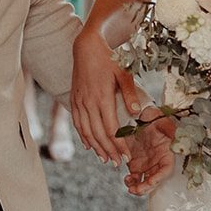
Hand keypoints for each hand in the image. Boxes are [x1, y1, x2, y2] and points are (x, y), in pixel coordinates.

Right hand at [70, 31, 136, 163]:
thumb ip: (129, 93)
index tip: (126, 155)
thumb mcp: (123, 73)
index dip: (118, 144)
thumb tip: (136, 113)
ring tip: (104, 159)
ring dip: (95, 147)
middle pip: (98, 134)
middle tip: (116, 163)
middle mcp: (88, 102)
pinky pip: (77, 123)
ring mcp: (79, 102)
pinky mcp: (74, 100)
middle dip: (108, 150)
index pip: (111, 128)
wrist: (86, 47)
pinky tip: (89, 145)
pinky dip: (83, 136)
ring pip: (86, 131)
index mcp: (102, 97)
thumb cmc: (108, 58)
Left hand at [124, 114, 175, 195]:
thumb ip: (166, 125)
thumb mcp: (161, 119)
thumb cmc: (153, 117)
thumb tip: (170, 127)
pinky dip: (131, 181)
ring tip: (130, 187)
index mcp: (166, 152)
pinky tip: (127, 179)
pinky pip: (134, 177)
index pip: (166, 168)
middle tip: (137, 190)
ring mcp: (146, 163)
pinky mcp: (135, 163)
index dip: (160, 177)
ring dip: (138, 187)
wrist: (140, 115)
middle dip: (147, 187)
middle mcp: (156, 160)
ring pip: (144, 181)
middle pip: (155, 179)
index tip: (151, 181)